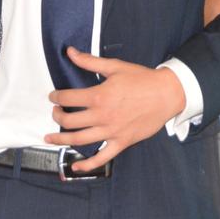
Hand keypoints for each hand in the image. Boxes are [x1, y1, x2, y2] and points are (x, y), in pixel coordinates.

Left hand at [44, 49, 186, 172]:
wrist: (167, 94)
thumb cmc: (143, 80)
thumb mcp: (115, 67)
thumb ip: (90, 61)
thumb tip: (70, 52)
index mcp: (99, 96)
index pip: (68, 98)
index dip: (56, 97)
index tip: (53, 97)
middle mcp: (102, 116)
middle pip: (69, 121)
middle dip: (57, 116)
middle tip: (55, 113)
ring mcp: (111, 131)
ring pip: (79, 140)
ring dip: (61, 139)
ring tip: (52, 137)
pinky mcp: (121, 142)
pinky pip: (102, 157)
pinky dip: (87, 164)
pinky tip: (76, 166)